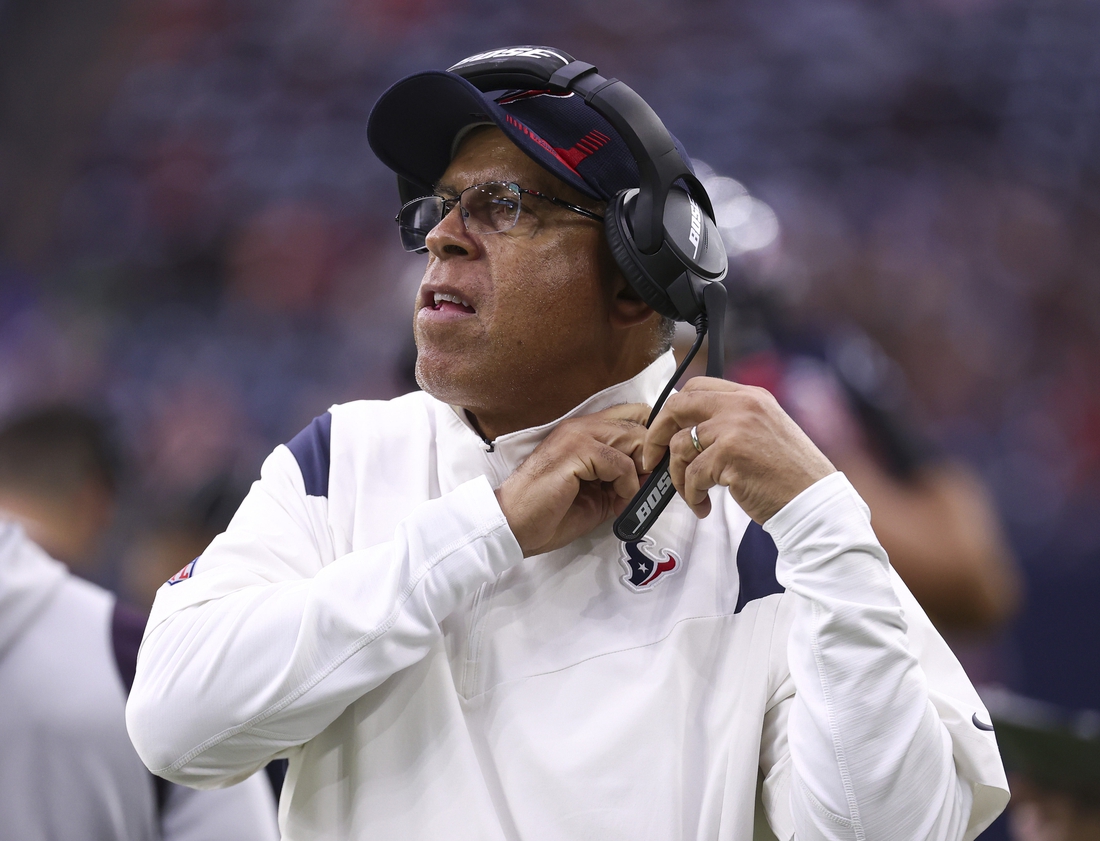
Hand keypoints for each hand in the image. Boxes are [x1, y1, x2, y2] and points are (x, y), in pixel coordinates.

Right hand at [495, 403, 649, 555]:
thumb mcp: (599, 494)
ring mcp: (577, 435)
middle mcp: (582, 425)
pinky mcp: (574, 450)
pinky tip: (614, 500)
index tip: (650, 472)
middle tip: (643, 488)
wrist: (515, 525)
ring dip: (639, 472)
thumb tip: (655, 478)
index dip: (650, 440)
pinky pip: (621, 462)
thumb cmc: (550, 513)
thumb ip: (624, 481)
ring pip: (634, 438)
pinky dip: (627, 485)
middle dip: (650, 459)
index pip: (633, 414)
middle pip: (640, 424)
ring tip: (624, 496)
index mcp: (585, 431)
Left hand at [643, 378, 834, 523]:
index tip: (665, 431)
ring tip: (692, 493)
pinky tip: (703, 505)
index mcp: (751, 396)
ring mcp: (735, 427)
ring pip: (680, 445)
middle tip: (653, 458)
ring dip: (678, 475)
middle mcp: (742, 404)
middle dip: (657, 434)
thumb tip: (690, 431)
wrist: (815, 502)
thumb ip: (732, 424)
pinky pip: (692, 474)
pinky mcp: (730, 454)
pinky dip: (691, 494)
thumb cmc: (791, 476)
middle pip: (678, 406)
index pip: (697, 387)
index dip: (673, 410)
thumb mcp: (765, 433)